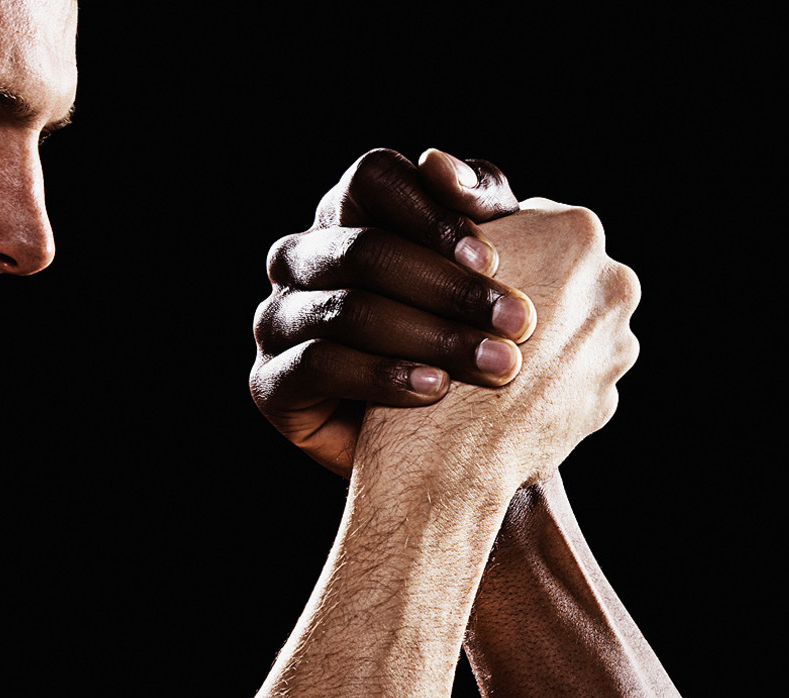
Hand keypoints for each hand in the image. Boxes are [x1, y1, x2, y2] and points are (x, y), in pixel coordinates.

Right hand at [250, 148, 536, 476]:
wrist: (442, 443)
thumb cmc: (464, 334)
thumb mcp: (482, 269)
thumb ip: (477, 209)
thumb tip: (440, 163)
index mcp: (347, 215)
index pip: (375, 179)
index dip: (433, 214)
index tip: (493, 261)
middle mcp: (301, 259)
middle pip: (365, 250)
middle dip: (450, 289)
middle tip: (518, 322)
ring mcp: (278, 319)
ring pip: (348, 309)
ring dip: (431, 336)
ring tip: (495, 364)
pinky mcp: (270, 382)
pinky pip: (320, 365)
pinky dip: (383, 375)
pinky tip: (435, 387)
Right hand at [356, 199, 640, 499]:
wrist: (445, 454)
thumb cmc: (428, 343)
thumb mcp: (441, 259)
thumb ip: (466, 221)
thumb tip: (442, 169)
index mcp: (577, 233)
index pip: (536, 227)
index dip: (492, 254)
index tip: (466, 281)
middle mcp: (614, 286)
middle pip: (563, 282)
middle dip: (526, 300)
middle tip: (478, 326)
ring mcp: (616, 350)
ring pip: (569, 336)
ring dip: (537, 349)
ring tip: (486, 368)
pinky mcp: (603, 404)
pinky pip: (572, 385)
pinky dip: (544, 392)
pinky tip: (503, 402)